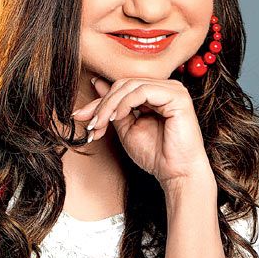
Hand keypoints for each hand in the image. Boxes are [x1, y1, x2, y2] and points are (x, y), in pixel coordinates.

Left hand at [72, 76, 213, 190]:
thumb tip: (96, 84)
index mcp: (156, 94)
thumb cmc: (156, 155)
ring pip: (131, 85)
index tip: (81, 116)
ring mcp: (174, 90)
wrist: (176, 174)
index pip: (122, 87)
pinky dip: (125, 103)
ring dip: (110, 105)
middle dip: (102, 104)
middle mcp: (166, 88)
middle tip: (91, 124)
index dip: (100, 101)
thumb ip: (114, 108)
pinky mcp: (178, 97)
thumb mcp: (126, 128)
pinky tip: (117, 118)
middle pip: (124, 84)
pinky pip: (143, 91)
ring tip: (101, 124)